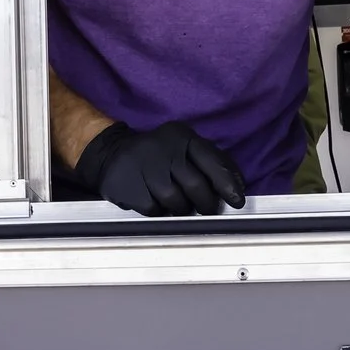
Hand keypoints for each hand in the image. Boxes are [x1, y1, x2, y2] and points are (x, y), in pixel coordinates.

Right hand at [79, 121, 246, 215]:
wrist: (111, 153)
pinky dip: (161, 212)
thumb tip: (238, 186)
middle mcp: (163, 149)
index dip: (227, 183)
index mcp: (181, 137)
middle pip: (195, 185)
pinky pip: (155, 210)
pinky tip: (157, 203)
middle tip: (208, 210)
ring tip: (180, 205)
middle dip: (206, 203)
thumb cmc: (158, 155)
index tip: (236, 201)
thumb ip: (211, 162)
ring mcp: (144, 167)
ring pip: (176, 201)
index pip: (211, 160)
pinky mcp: (129, 186)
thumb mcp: (184, 147)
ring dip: (182, 209)